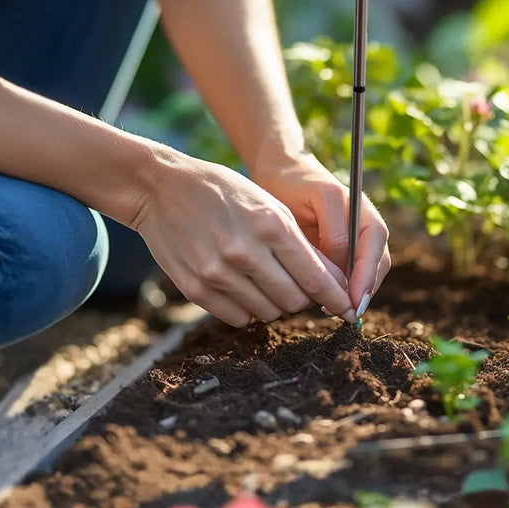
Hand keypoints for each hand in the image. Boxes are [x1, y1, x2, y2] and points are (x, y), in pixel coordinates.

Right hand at [131, 149, 354, 326]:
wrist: (161, 189)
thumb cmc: (223, 192)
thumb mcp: (267, 205)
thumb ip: (299, 244)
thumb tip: (331, 283)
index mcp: (269, 225)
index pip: (315, 278)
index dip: (335, 297)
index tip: (347, 307)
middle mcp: (245, 252)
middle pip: (294, 301)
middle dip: (305, 300)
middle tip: (301, 289)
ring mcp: (218, 273)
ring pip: (268, 313)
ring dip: (276, 304)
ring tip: (268, 283)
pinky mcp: (196, 289)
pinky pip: (238, 318)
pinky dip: (248, 309)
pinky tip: (244, 288)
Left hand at [251, 150, 390, 315]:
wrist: (280, 173)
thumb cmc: (294, 182)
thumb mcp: (319, 199)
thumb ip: (335, 231)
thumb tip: (341, 270)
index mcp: (363, 212)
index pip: (374, 248)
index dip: (365, 276)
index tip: (354, 299)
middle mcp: (365, 227)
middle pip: (377, 265)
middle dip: (363, 290)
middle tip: (346, 313)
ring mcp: (355, 240)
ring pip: (366, 274)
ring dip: (354, 293)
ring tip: (332, 308)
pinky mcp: (341, 251)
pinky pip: (348, 275)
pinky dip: (341, 290)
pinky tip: (323, 300)